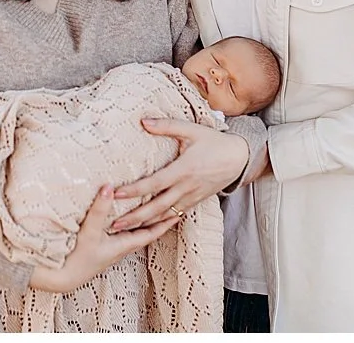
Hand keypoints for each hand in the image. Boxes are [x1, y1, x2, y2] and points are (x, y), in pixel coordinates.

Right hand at [29, 185, 179, 293]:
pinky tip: (121, 218)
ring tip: (150, 210)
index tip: (177, 212)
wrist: (61, 276)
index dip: (163, 223)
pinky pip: (120, 234)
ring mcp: (110, 248)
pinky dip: (126, 224)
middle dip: (157, 221)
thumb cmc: (77, 257)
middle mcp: (119, 248)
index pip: (149, 233)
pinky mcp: (99, 247)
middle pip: (144, 233)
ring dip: (142, 222)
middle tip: (170, 208)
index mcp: (122, 245)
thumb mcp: (90, 231)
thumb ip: (99, 209)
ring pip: (132, 233)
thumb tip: (110, 186)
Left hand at [109, 119, 249, 232]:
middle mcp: (186, 188)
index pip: (155, 184)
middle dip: (135, 217)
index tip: (117, 193)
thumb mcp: (191, 129)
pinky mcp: (194, 202)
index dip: (135, 190)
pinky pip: (175, 216)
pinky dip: (160, 224)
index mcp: (183, 170)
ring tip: (125, 231)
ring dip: (144, 224)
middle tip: (113, 224)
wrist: (239, 159)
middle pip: (156, 207)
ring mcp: (191, 198)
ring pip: (164, 216)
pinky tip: (147, 229)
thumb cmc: (214, 141)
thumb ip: (166, 126)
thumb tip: (142, 121)